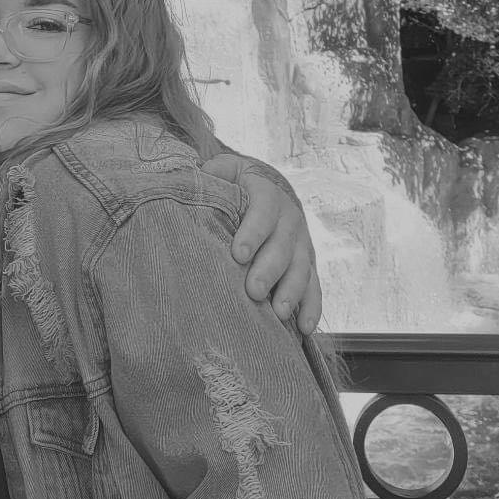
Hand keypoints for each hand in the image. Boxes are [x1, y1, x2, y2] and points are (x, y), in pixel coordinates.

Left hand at [200, 154, 322, 335]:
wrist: (270, 185)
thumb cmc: (237, 183)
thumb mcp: (225, 170)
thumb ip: (211, 176)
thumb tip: (183, 185)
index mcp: (267, 193)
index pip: (263, 210)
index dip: (252, 232)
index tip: (238, 254)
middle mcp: (290, 217)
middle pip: (282, 245)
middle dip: (269, 269)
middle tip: (253, 291)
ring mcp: (302, 242)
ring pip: (301, 267)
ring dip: (291, 291)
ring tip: (278, 314)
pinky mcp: (308, 263)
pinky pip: (314, 286)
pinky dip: (312, 307)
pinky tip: (305, 328)